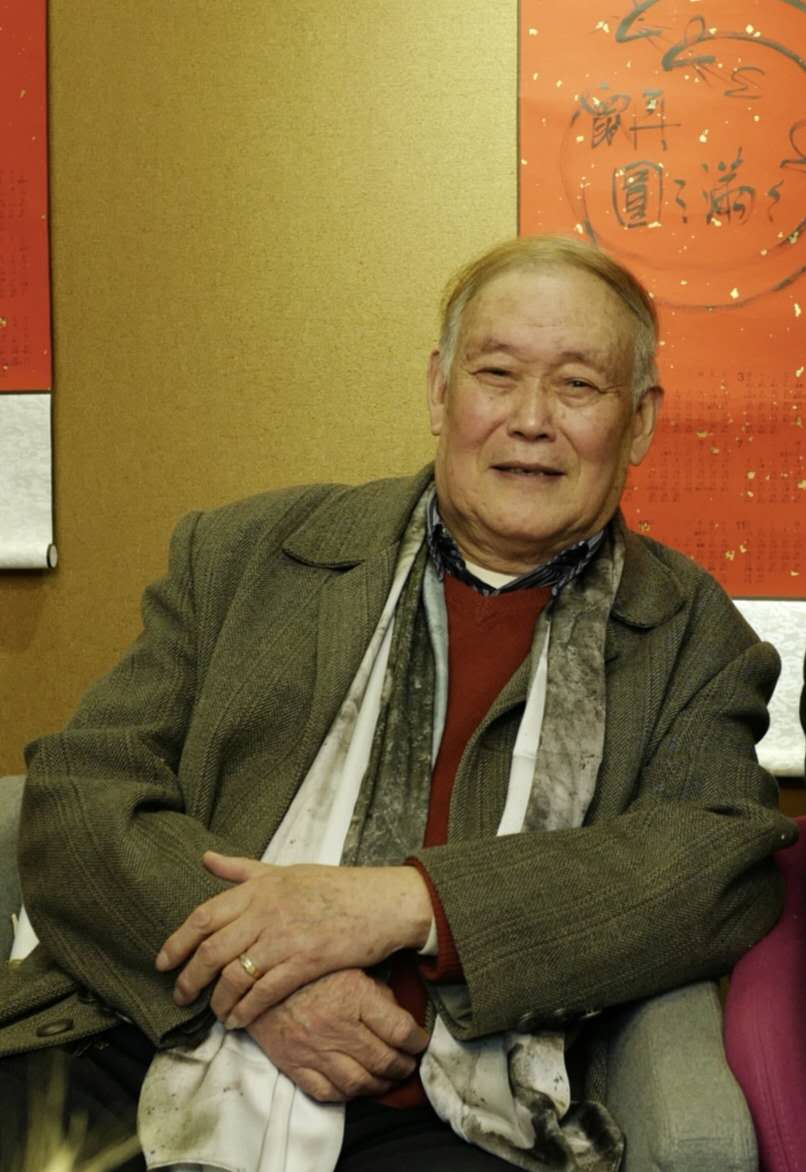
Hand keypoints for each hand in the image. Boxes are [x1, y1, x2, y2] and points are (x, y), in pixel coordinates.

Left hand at [156, 852, 432, 1020]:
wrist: (380, 902)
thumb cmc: (334, 887)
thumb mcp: (285, 870)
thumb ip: (243, 870)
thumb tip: (206, 858)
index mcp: (258, 888)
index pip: (203, 916)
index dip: (177, 942)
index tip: (163, 962)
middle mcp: (265, 911)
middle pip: (211, 950)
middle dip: (189, 979)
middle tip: (180, 996)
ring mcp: (284, 938)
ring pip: (233, 975)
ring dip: (217, 1001)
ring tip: (213, 1014)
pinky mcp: (304, 962)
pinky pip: (263, 993)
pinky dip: (245, 1011)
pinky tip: (238, 1021)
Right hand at [245, 968, 428, 1101]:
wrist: (256, 978)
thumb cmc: (308, 969)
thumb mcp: (349, 965)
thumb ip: (376, 992)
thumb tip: (400, 1018)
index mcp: (355, 996)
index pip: (400, 1031)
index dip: (417, 1040)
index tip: (419, 1040)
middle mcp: (338, 1027)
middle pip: (384, 1061)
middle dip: (404, 1067)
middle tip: (408, 1063)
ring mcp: (315, 1050)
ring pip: (360, 1084)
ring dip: (380, 1085)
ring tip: (387, 1078)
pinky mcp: (295, 1066)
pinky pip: (329, 1093)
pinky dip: (348, 1095)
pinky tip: (356, 1086)